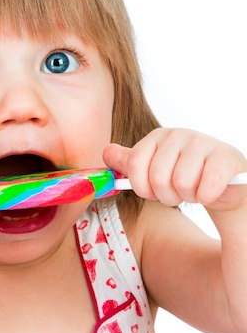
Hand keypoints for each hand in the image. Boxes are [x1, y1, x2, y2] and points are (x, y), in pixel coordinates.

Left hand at [103, 128, 246, 209]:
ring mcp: (203, 143)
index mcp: (157, 137)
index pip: (135, 166)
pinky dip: (206, 197)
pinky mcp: (225, 157)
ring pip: (182, 184)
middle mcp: (178, 134)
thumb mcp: (153, 168)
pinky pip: (206, 188)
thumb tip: (106, 152)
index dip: (142, 188)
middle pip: (157, 178)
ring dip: (188, 197)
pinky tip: (209, 192)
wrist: (223, 182)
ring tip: (194, 190)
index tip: (152, 192)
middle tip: (177, 192)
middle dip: (166, 196)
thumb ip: (129, 162)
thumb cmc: (184, 174)